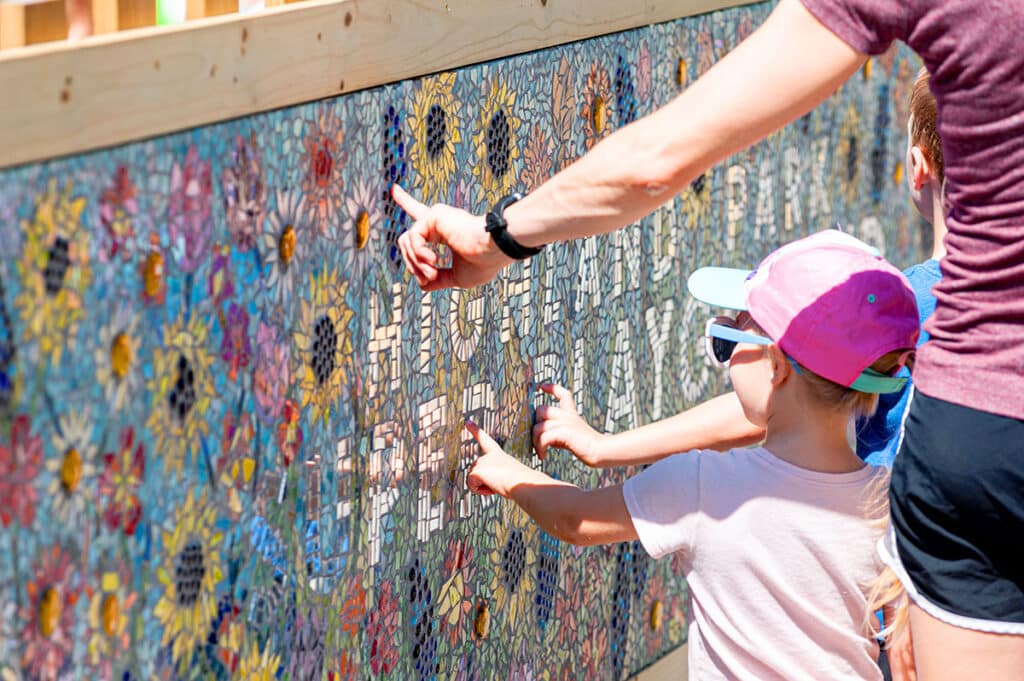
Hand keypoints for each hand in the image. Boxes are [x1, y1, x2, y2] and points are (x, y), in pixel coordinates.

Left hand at [392, 185, 512, 290]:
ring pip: (406, 242)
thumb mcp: (457, 277)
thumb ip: (439, 279)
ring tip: (432, 273)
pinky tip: (433, 261)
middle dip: (414, 265)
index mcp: (444, 232)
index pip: (421, 220)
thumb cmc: (484, 261)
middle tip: (429, 278)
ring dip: (416, 263)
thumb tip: (424, 285)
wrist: (495, 249)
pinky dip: (419, 254)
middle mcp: (438, 222)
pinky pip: (412, 238)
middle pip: (408, 239)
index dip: (406, 202)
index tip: (394, 188)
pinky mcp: (433, 216)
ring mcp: (435, 217)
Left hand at [465, 421, 528, 496]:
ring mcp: (482, 462)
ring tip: (498, 485)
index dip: (475, 430)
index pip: (485, 439)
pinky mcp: (477, 471)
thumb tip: (485, 481)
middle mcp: (488, 456)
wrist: (523, 483)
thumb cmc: (521, 482)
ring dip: (482, 487)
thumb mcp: (508, 474)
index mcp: (497, 454)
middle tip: (499, 483)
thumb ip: (495, 474)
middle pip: (475, 470)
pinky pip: (471, 486)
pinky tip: (492, 487)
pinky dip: (479, 490)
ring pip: (472, 480)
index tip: (467, 422)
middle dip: (482, 481)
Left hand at [532, 384, 606, 466]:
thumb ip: (558, 431)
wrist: (600, 451)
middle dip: (534, 424)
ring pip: (538, 426)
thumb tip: (542, 436)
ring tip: (540, 451)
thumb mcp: (571, 435)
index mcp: (571, 414)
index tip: (542, 387)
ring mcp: (565, 423)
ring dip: (535, 441)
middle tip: (537, 439)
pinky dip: (540, 448)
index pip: (563, 394)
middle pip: (541, 409)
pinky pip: (543, 438)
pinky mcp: (564, 433)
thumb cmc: (586, 448)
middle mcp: (567, 415)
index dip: (551, 388)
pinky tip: (543, 456)